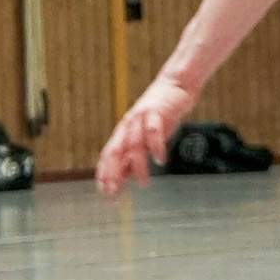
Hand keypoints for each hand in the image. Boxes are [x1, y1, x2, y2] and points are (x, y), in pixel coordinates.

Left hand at [95, 75, 198, 196]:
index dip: (104, 174)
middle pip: (115, 151)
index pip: (108, 155)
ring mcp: (141, 118)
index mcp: (123, 132)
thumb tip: (125, 178)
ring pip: (134, 145)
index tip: (105, 193)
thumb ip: (135, 154)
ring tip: (143, 184)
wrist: (175, 86)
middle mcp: (128, 125)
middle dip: (113, 172)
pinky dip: (156, 147)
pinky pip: (154, 131)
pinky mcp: (156, 112)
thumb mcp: (146, 138)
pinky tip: (160, 161)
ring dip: (138, 166)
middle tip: (114, 192)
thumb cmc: (160, 116)